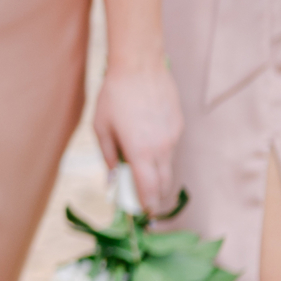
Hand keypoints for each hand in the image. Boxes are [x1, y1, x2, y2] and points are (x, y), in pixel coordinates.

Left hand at [94, 62, 182, 213]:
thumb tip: (112, 180)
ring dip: (157, 175)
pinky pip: (170, 148)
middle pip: (163, 182)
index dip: (146, 204)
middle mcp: (161, 147)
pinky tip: (147, 145)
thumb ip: (107, 156)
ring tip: (141, 175)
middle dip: (154, 196)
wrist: (140, 67)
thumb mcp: (101, 128)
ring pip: (168, 166)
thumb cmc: (114, 96)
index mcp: (140, 150)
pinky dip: (160, 155)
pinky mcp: (179, 126)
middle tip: (142, 202)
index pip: (148, 188)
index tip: (142, 213)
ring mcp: (173, 137)